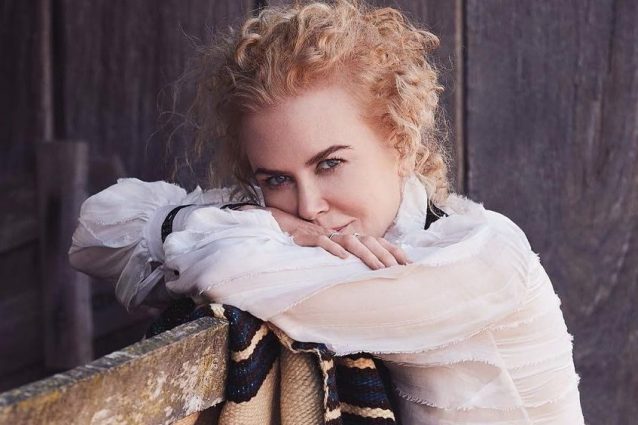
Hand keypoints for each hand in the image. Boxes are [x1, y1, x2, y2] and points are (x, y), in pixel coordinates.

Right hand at [243, 205, 409, 269]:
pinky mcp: (306, 236)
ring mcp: (323, 234)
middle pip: (368, 242)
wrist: (275, 226)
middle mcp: (338, 234)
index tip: (410, 264)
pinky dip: (333, 249)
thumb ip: (344, 259)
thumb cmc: (302, 242)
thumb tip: (362, 274)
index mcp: (346, 237)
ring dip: (366, 254)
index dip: (393, 251)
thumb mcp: (327, 252)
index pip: (376, 242)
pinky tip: (343, 259)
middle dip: (386, 256)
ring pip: (350, 242)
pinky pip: (322, 242)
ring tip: (379, 267)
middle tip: (400, 270)